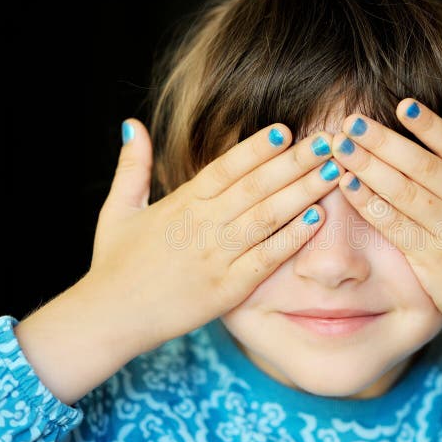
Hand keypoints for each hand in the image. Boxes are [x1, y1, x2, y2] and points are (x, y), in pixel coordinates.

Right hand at [86, 119, 344, 350]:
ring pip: (267, 217)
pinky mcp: (227, 289)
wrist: (108, 318)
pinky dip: (293, 237)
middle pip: (256, 186)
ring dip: (303, 192)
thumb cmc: (114, 263)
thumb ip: (132, 166)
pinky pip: (266, 258)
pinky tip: (318, 218)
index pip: (226, 167)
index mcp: (180, 203)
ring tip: (333, 171)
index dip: (257, 148)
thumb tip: (133, 123)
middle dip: (295, 162)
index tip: (286, 130)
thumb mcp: (117, 209)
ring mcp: (216, 257)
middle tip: (327, 141)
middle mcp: (202, 225)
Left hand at [329, 99, 441, 334]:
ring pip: (403, 193)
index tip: (402, 104)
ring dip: (368, 168)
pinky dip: (370, 205)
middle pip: (421, 166)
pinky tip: (348, 186)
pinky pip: (393, 226)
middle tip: (351, 122)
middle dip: (383, 142)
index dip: (428, 125)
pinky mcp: (428, 259)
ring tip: (341, 148)